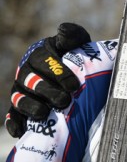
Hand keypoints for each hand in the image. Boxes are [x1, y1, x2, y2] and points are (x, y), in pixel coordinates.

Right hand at [6, 22, 90, 137]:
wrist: (77, 79)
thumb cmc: (76, 59)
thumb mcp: (79, 45)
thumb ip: (73, 35)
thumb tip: (62, 30)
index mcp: (39, 56)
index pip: (43, 62)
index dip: (58, 73)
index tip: (74, 85)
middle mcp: (26, 73)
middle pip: (31, 82)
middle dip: (46, 91)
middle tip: (64, 100)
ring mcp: (21, 92)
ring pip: (19, 99)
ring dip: (30, 107)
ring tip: (44, 114)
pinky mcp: (19, 109)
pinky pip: (12, 116)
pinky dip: (14, 123)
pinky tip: (20, 131)